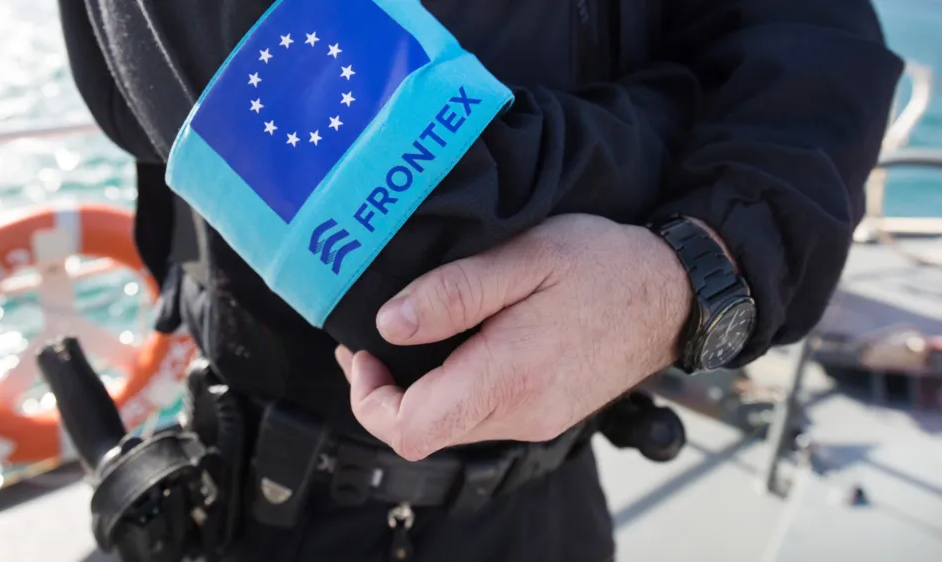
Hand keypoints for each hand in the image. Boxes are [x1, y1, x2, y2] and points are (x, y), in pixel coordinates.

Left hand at [335, 213, 693, 461]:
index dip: (369, 397)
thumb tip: (389, 324)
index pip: (409, 428)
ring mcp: (536, 419)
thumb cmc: (605, 267)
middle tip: (377, 337)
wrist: (675, 294)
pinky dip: (455, 387)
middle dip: (387, 391)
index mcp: (508, 379)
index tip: (364, 351)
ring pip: (451, 425)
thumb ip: (453, 292)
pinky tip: (459, 345)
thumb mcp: (525, 257)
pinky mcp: (547, 412)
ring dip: (422, 389)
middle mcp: (521, 415)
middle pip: (424, 432)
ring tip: (414, 333)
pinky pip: (482, 414)